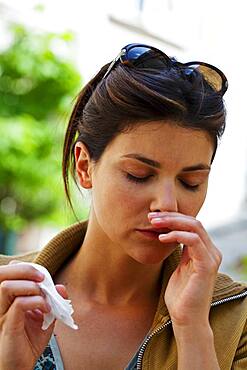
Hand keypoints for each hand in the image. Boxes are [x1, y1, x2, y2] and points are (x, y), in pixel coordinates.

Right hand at [0, 261, 67, 369]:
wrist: (20, 367)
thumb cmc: (29, 342)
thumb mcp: (45, 318)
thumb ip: (53, 302)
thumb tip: (61, 287)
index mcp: (8, 299)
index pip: (8, 272)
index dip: (24, 267)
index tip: (42, 275)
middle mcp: (1, 304)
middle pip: (3, 274)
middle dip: (25, 269)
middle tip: (42, 278)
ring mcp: (2, 315)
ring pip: (6, 286)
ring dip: (30, 286)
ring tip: (43, 296)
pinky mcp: (8, 327)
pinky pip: (18, 305)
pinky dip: (36, 302)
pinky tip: (46, 309)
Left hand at [149, 212, 221, 327]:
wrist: (186, 319)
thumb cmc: (180, 295)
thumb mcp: (179, 266)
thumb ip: (180, 250)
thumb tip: (170, 234)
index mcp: (205, 250)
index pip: (192, 224)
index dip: (173, 217)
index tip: (153, 217)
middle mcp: (212, 251)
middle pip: (193, 222)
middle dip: (171, 216)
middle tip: (151, 217)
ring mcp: (211, 258)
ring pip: (194, 227)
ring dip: (172, 222)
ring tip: (154, 223)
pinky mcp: (207, 265)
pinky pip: (193, 241)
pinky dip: (177, 235)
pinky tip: (162, 238)